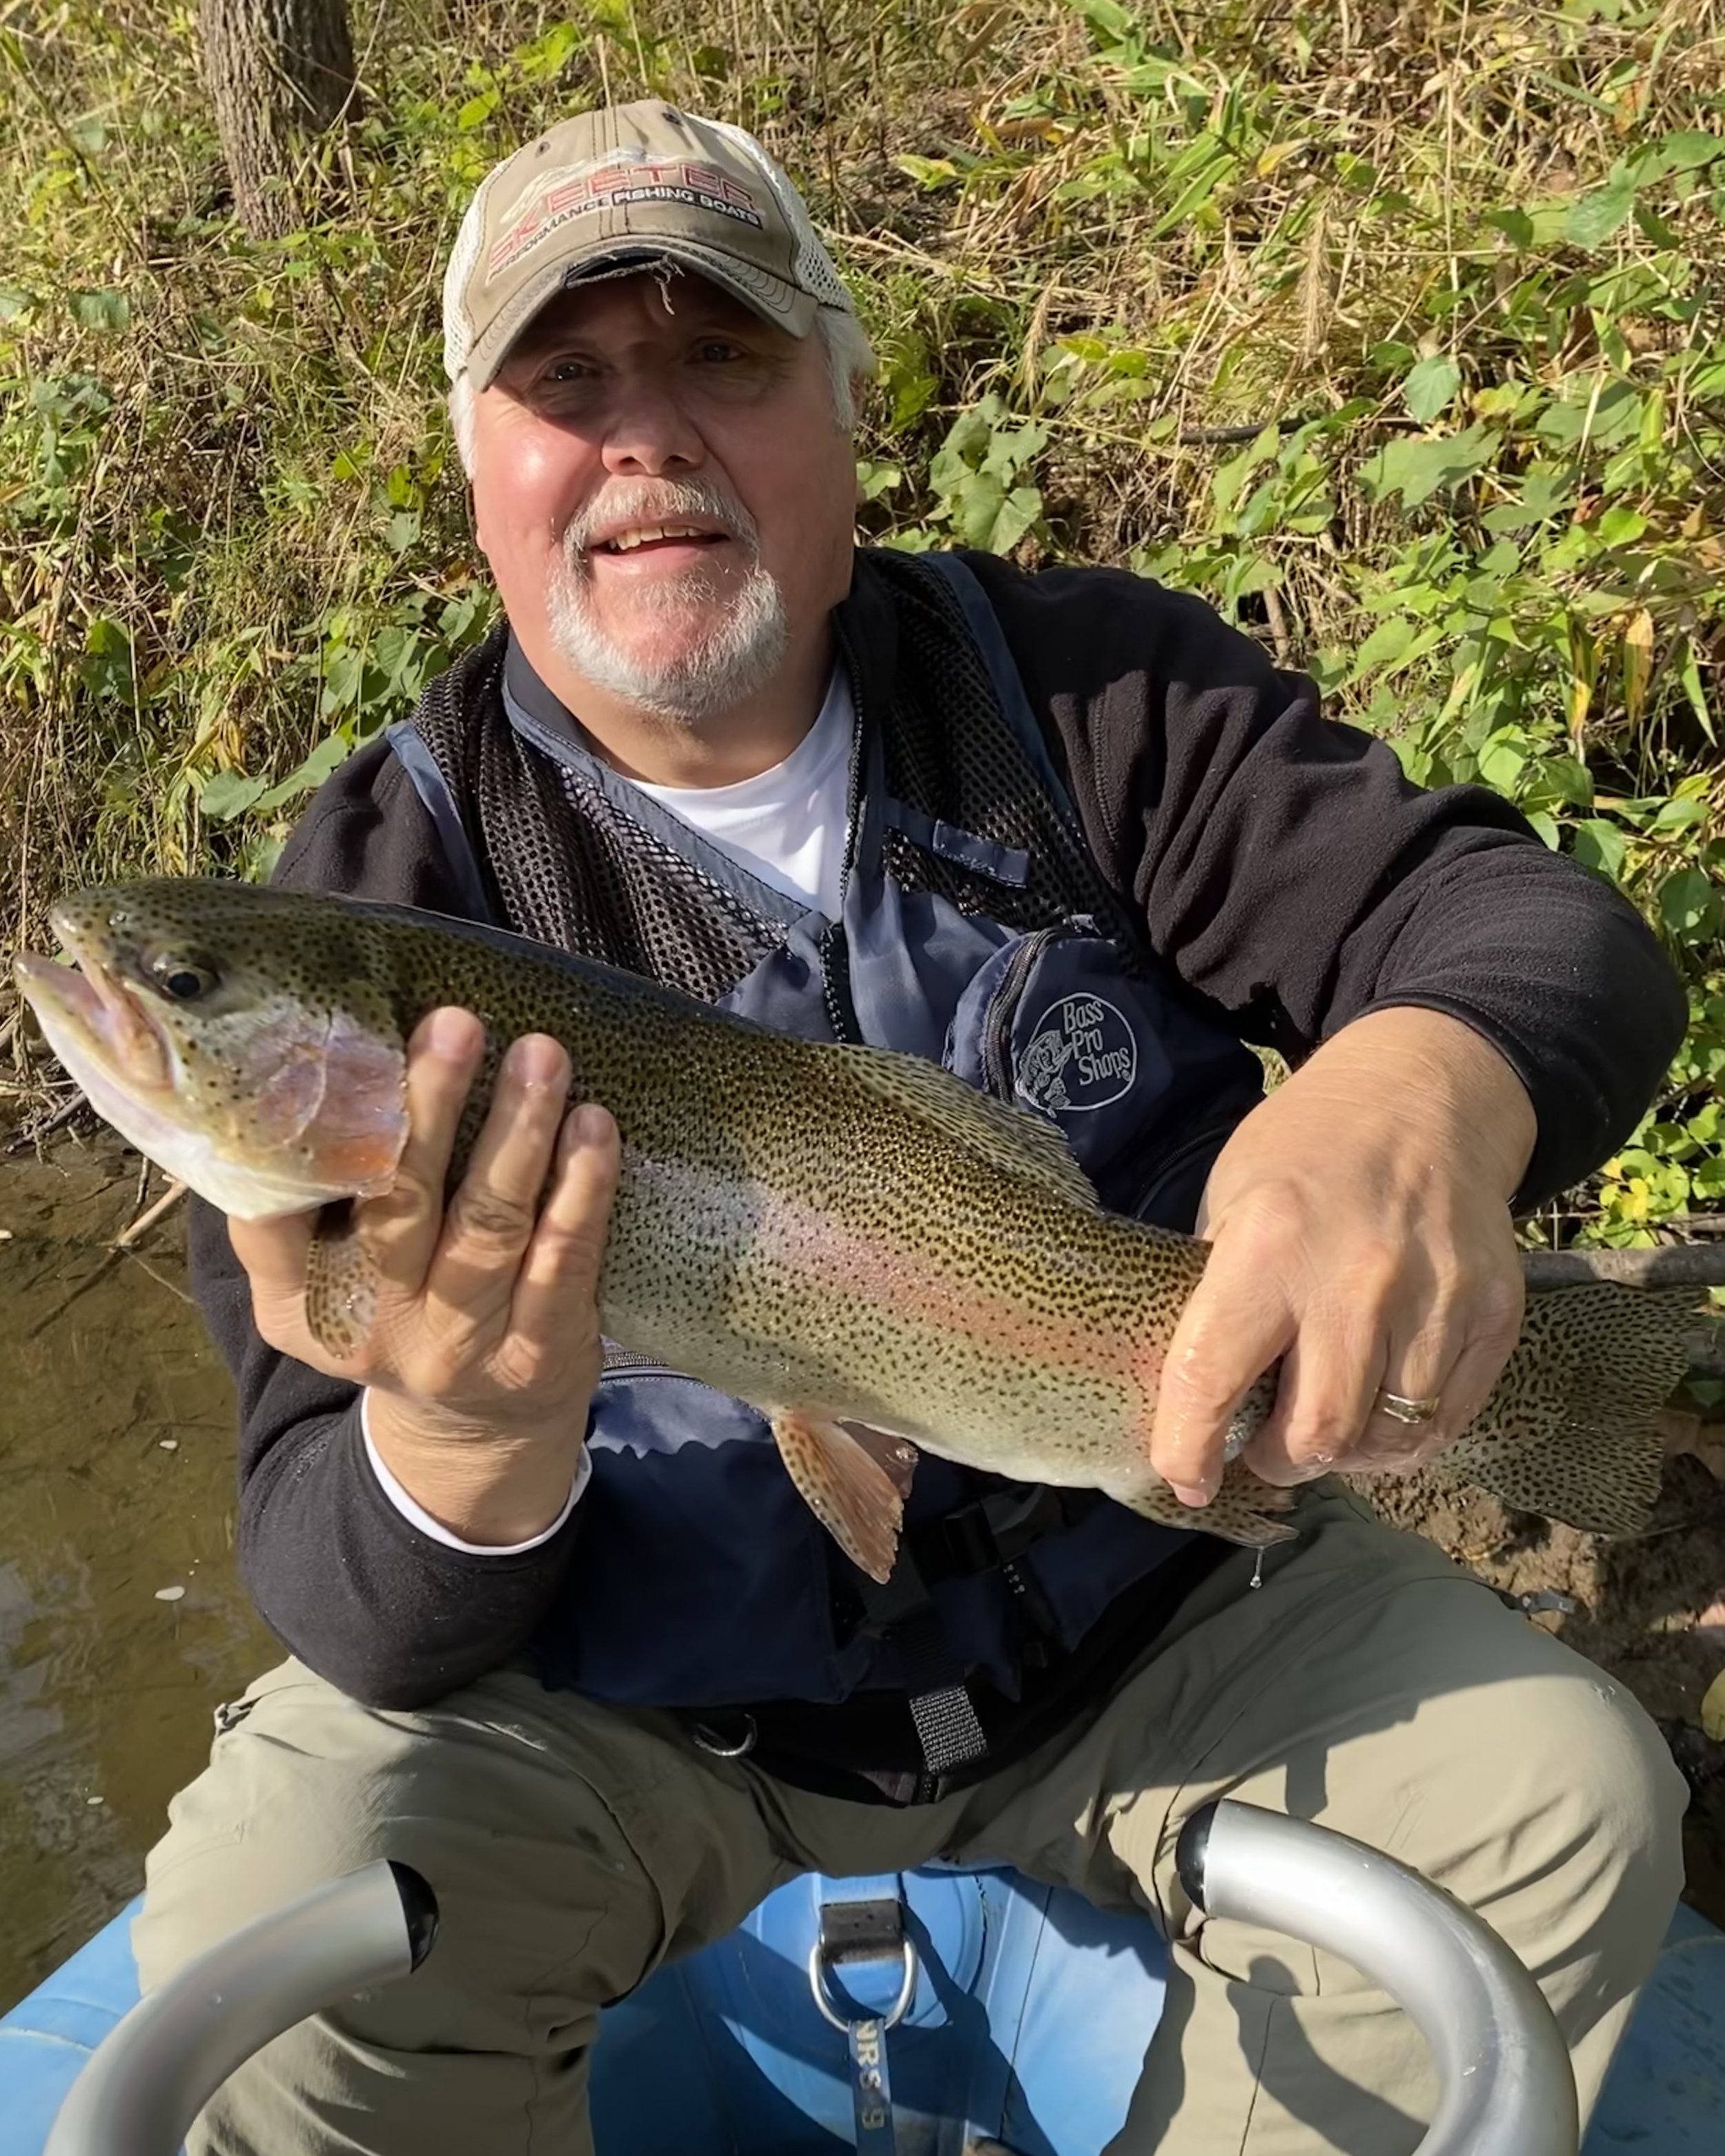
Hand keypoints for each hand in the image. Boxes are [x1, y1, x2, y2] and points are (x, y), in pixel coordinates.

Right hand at [230, 1006, 620, 1542]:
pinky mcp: (537, 1353)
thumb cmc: (399, 1307)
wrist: (474, 1433)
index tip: (332, 1046)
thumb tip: (329, 1051)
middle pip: (397, 1201)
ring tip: (540, 1055)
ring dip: (517, 1131)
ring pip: (489, 1223)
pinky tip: (593, 1128)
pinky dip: (581, 1190)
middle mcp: (372, 1325)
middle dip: (427, 1106)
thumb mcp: (327, 1275)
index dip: (300, 1133)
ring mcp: (458, 1345)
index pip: (275, 1213)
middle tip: (454, 1024)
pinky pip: (562, 1262)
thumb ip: (314, 1197)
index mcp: (298, 1300)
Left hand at [1149, 1008, 1533, 1506]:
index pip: (1214, 1378)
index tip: (1186, 1478)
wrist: (1427, 1098)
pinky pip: (1445, 1421)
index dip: (1188, 1448)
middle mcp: (1358, 1281)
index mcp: (1269, 1245)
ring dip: (1345, 1454)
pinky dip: (1403, 1436)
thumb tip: (1196, 1391)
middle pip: (1318, 1434)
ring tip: (1323, 1427)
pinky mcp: (1494, 1314)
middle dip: (1277, 1461)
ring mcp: (1438, 1300)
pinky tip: (1377, 1410)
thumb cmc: (1309, 1148)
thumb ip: (1217, 1293)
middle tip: (1261, 1448)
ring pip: (1387, 1440)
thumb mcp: (1231, 1198)